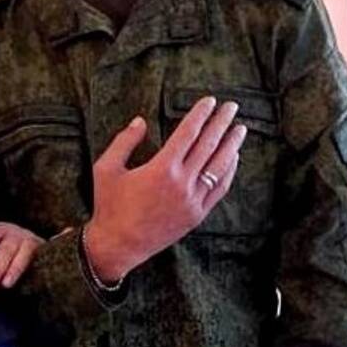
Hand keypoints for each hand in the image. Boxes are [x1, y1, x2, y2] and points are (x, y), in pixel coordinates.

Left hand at [0, 222, 44, 288]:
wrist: (32, 253)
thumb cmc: (5, 256)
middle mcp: (15, 235)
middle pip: (6, 247)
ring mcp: (30, 243)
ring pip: (25, 252)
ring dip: (15, 269)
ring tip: (6, 284)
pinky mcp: (44, 252)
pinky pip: (40, 259)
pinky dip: (35, 270)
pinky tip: (29, 283)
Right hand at [83, 97, 246, 282]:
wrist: (117, 245)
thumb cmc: (109, 206)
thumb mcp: (106, 168)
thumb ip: (124, 142)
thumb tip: (140, 121)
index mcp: (161, 169)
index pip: (188, 133)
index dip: (201, 115)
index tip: (210, 101)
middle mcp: (181, 183)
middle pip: (208, 146)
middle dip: (222, 123)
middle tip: (232, 107)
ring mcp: (192, 201)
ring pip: (219, 167)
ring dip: (232, 146)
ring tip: (240, 130)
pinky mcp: (196, 215)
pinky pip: (219, 189)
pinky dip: (228, 172)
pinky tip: (233, 159)